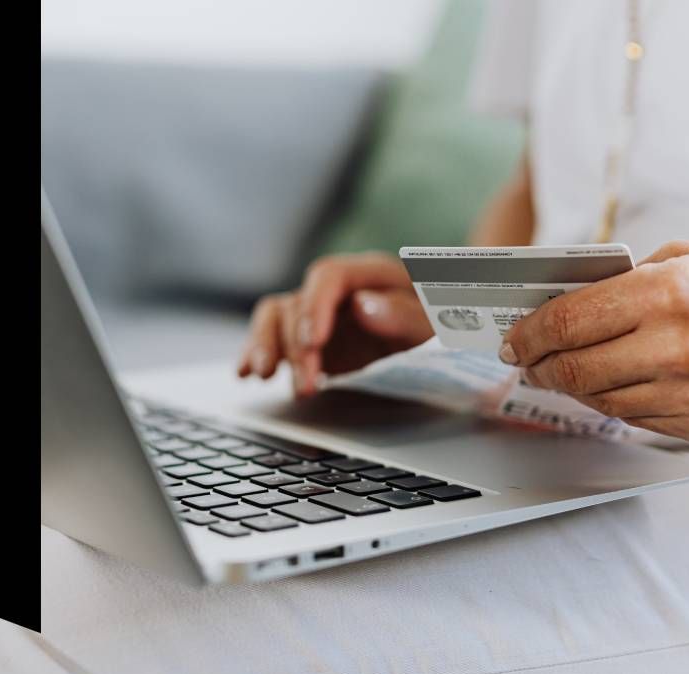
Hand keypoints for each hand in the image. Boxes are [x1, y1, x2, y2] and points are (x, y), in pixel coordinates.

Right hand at [237, 252, 432, 396]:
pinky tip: (245, 373)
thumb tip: (363, 307)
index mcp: (369, 274)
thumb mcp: (437, 323)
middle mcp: (337, 290)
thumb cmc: (442, 325)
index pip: (329, 276)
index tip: (313, 341)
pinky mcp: (307, 340)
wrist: (442, 339)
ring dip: (266, 347)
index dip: (315, 305)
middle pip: (298, 303)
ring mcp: (318, 314)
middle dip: (295, 346)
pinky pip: (273, 338)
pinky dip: (256, 353)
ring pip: (276, 318)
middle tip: (307, 384)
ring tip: (263, 376)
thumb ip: (405, 314)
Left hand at [500, 241, 688, 443]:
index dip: (527, 334)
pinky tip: (614, 385)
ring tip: (563, 371)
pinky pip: (639, 421)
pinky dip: (617, 403)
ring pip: (601, 401)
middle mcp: (677, 349)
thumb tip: (571, 303)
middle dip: (538, 366)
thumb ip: (630, 281)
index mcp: (669, 294)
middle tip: (525, 360)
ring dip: (573, 387)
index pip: (567, 322)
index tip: (512, 338)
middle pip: (572, 369)